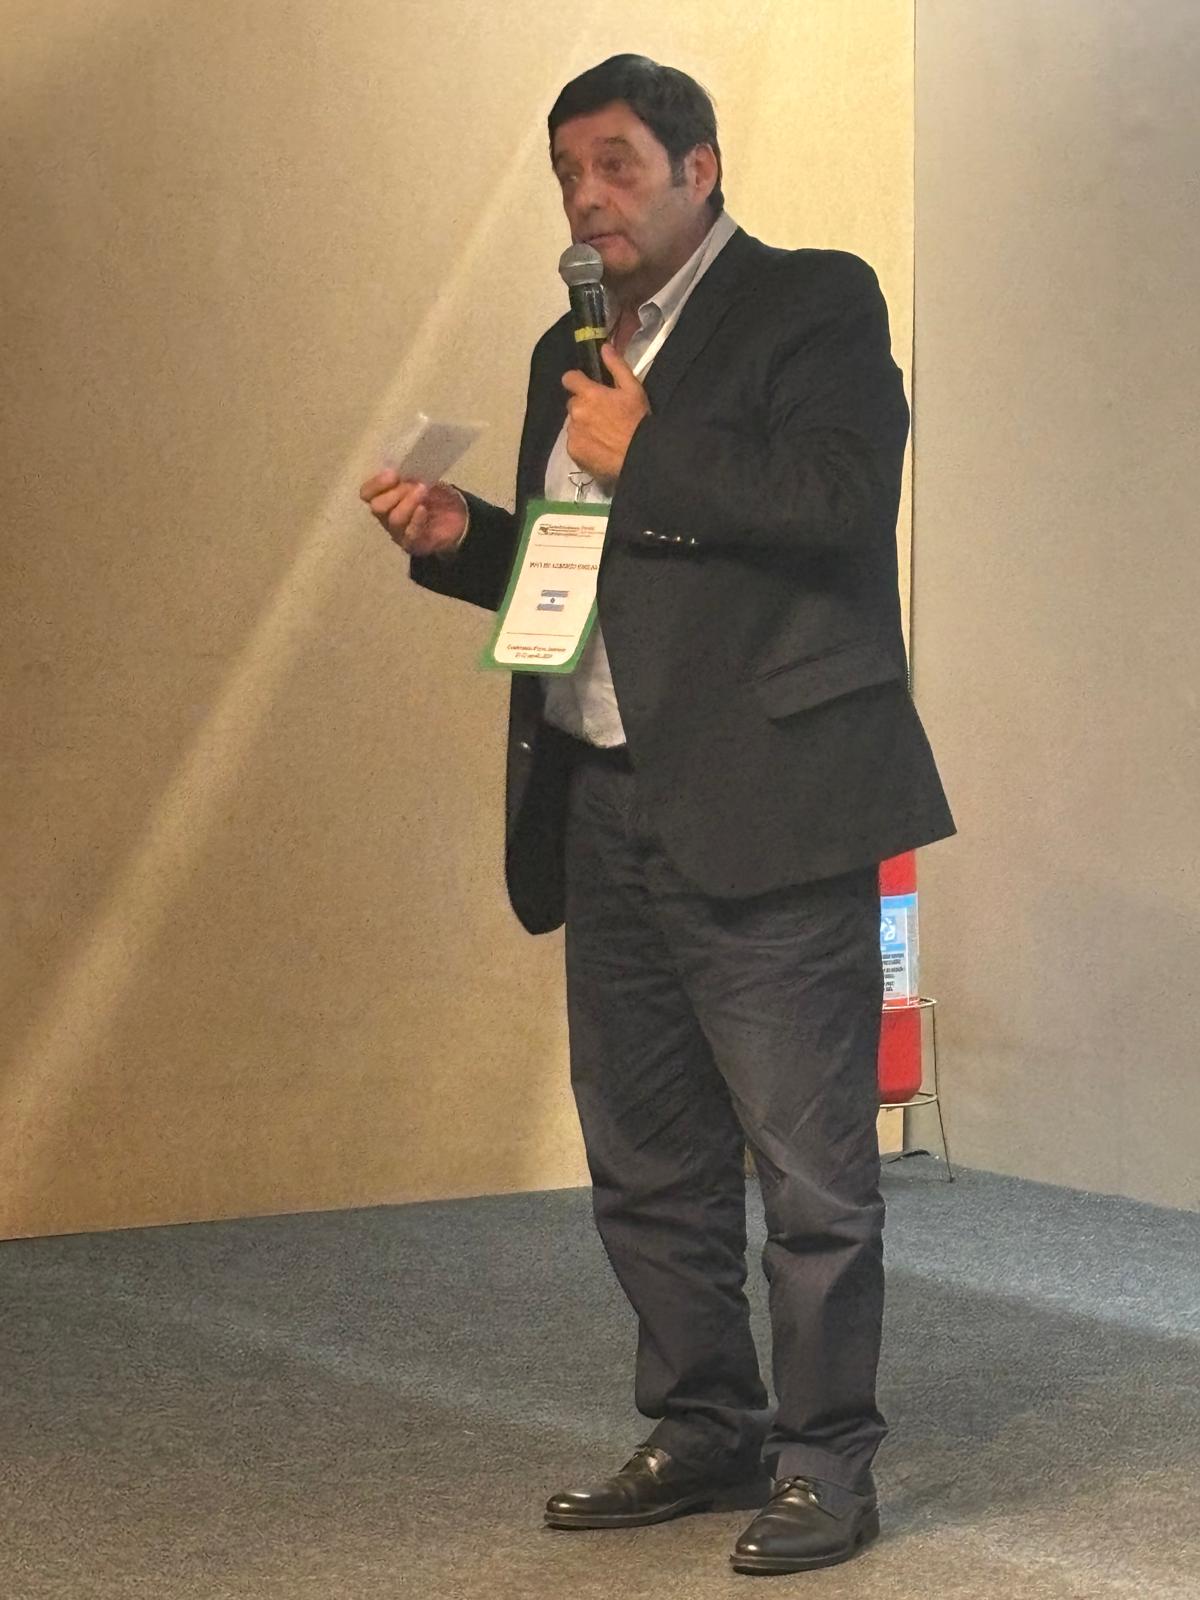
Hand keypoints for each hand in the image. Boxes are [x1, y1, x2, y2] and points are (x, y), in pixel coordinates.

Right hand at [358, 471, 467, 556]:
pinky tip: (424, 510)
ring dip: (409, 502)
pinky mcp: (413, 544)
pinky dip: (416, 519)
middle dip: (394, 493)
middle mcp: (386, 516)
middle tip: (412, 484)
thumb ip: (409, 474)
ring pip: (394, 519)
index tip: (394, 474)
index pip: (366, 493)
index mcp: (383, 497)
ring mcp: (398, 532)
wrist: (457, 517)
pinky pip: (410, 534)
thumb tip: (403, 466)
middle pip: (377, 507)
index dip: (376, 484)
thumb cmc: (435, 495)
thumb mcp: (421, 479)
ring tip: (423, 491)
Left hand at [561, 344, 649, 480]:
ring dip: (582, 425)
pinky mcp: (574, 451)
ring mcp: (573, 432)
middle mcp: (576, 412)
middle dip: (583, 406)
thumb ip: (616, 366)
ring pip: (573, 424)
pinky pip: (573, 442)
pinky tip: (598, 447)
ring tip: (601, 434)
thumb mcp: (633, 389)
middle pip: (573, 404)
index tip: (586, 388)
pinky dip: (582, 443)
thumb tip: (604, 347)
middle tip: (602, 415)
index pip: (569, 379)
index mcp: (589, 394)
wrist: (639, 455)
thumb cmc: (638, 420)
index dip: (577, 381)